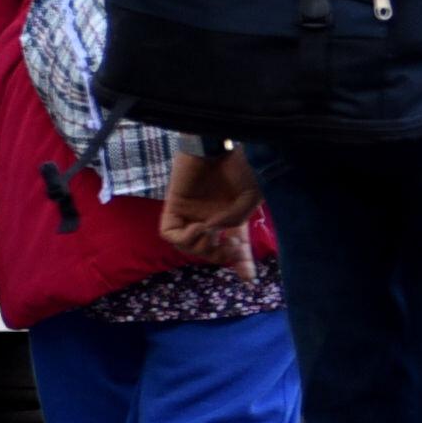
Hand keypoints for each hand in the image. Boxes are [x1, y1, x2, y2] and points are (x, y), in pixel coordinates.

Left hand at [160, 150, 262, 267]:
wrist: (220, 144)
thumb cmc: (240, 165)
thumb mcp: (251, 197)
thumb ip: (236, 219)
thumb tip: (217, 232)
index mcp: (231, 218)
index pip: (234, 249)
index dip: (241, 264)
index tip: (248, 277)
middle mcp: (210, 219)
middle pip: (208, 253)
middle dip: (220, 256)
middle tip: (231, 245)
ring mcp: (190, 214)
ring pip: (187, 248)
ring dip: (201, 247)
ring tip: (212, 232)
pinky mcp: (174, 206)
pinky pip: (170, 234)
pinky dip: (184, 238)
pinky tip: (198, 228)